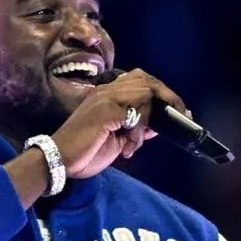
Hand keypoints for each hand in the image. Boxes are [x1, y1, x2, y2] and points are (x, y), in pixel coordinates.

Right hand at [51, 68, 186, 178]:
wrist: (59, 160)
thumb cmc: (84, 152)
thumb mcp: (117, 140)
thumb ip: (136, 128)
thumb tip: (158, 125)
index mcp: (107, 95)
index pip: (141, 82)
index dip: (161, 94)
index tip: (177, 111)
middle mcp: (106, 91)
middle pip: (146, 80)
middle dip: (168, 97)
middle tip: (180, 115)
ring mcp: (106, 98)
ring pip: (145, 91)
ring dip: (149, 119)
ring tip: (136, 142)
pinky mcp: (106, 110)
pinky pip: (137, 110)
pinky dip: (140, 129)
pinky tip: (129, 145)